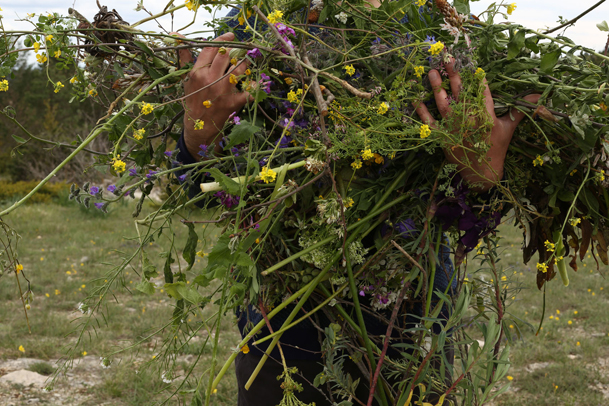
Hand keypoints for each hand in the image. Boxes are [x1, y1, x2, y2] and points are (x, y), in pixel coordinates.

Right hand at [173, 31, 249, 159]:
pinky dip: (254, 85)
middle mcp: (210, 79)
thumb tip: (176, 35)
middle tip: (240, 48)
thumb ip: (184, 57)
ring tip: (245, 63)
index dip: (222, 39)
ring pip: (240, 68)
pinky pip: (249, 89)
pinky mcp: (234, 102)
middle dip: (236, 49)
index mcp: (197, 72)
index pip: (211, 48)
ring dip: (245, 64)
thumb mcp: (186, 80)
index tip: (231, 35)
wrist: (199, 128)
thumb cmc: (193, 101)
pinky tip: (255, 83)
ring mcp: (223, 90)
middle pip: (227, 55)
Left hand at [414, 60, 539, 190]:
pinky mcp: (441, 136)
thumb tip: (539, 95)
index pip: (481, 91)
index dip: (476, 77)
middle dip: (454, 74)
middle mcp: (469, 120)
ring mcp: (453, 128)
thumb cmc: (496, 149)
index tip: (470, 62)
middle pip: (460, 93)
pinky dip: (421, 110)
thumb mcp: (508, 128)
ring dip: (437, 87)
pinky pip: (429, 121)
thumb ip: (520, 110)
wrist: (481, 173)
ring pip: (444, 103)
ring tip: (432, 71)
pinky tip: (414, 98)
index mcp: (486, 116)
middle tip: (447, 58)